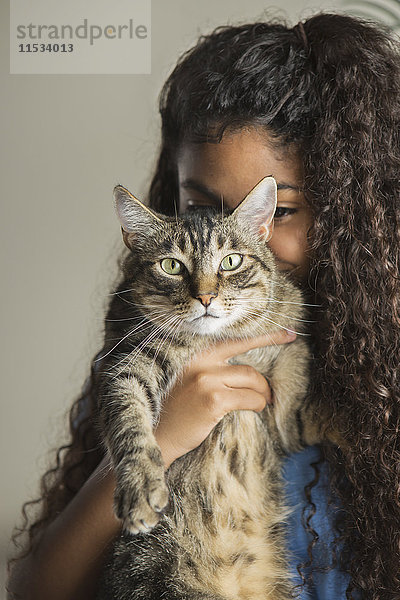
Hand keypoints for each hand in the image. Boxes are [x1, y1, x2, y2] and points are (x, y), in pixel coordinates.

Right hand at [154, 330, 295, 467]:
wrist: (157, 435)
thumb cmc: (174, 410)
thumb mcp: (188, 379)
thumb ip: (211, 368)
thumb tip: (247, 370)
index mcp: (195, 352)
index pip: (233, 337)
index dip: (262, 334)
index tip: (287, 331)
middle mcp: (200, 359)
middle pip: (246, 353)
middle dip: (270, 352)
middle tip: (287, 353)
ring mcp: (206, 378)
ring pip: (252, 379)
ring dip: (262, 393)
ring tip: (261, 402)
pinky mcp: (213, 399)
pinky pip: (251, 398)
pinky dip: (257, 405)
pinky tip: (253, 410)